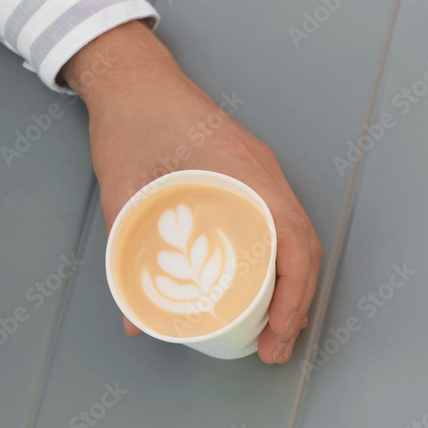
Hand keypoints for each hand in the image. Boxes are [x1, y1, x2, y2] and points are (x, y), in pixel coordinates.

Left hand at [61, 21, 321, 363]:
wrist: (132, 79)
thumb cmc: (131, 124)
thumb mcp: (122, 197)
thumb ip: (129, 259)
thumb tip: (136, 318)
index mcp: (243, 174)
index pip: (293, 240)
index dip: (294, 293)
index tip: (280, 330)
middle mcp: (263, 175)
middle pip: (305, 248)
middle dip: (298, 305)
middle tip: (276, 348)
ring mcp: (263, 176)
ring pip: (299, 240)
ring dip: (295, 290)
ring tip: (278, 331)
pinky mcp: (254, 179)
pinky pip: (284, 227)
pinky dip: (285, 265)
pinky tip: (273, 293)